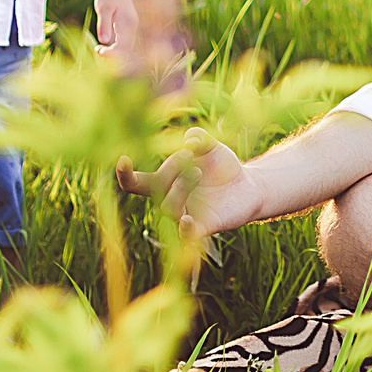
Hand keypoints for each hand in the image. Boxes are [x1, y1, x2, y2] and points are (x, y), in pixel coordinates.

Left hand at [93, 0, 137, 55]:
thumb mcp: (103, 9)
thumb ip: (104, 25)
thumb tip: (104, 41)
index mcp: (128, 24)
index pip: (123, 47)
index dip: (111, 54)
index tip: (98, 51)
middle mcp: (132, 27)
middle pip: (127, 50)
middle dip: (113, 56)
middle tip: (97, 51)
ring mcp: (131, 26)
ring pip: (126, 47)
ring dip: (114, 52)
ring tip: (98, 49)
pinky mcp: (128, 25)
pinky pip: (124, 41)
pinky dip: (115, 46)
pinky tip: (104, 43)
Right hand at [117, 128, 266, 236]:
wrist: (248, 185)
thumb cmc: (221, 165)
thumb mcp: (211, 145)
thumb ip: (198, 136)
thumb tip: (189, 140)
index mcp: (164, 181)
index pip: (136, 183)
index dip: (125, 175)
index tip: (123, 159)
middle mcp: (169, 199)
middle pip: (155, 188)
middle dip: (169, 169)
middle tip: (189, 153)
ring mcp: (185, 215)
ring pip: (168, 208)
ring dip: (179, 187)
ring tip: (197, 171)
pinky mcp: (203, 227)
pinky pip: (187, 235)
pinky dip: (184, 229)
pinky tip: (187, 220)